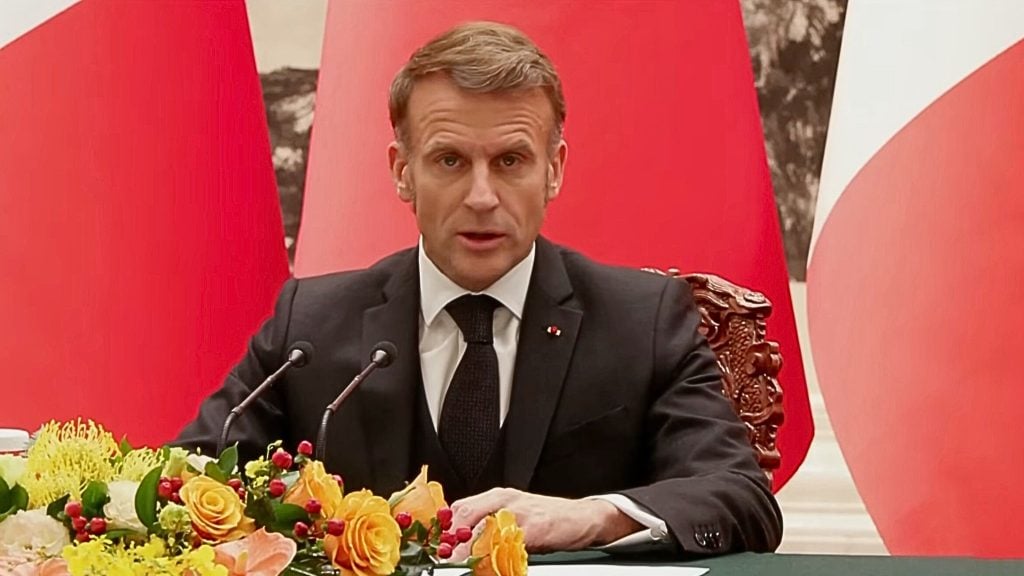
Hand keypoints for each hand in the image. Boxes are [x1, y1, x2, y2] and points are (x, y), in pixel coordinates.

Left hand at [449, 488, 642, 553]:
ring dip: (468, 551)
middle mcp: (504, 500)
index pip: (459, 508)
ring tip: (459, 565)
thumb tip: (459, 548)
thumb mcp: (514, 519)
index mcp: (496, 497)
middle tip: (442, 560)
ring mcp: (519, 511)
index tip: (430, 548)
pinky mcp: (535, 526)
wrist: (583, 518)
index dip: (441, 529)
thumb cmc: (548, 519)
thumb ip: (489, 528)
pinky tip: (489, 565)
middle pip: (465, 515)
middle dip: (450, 541)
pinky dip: (495, 556)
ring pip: (483, 530)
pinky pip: (508, 542)